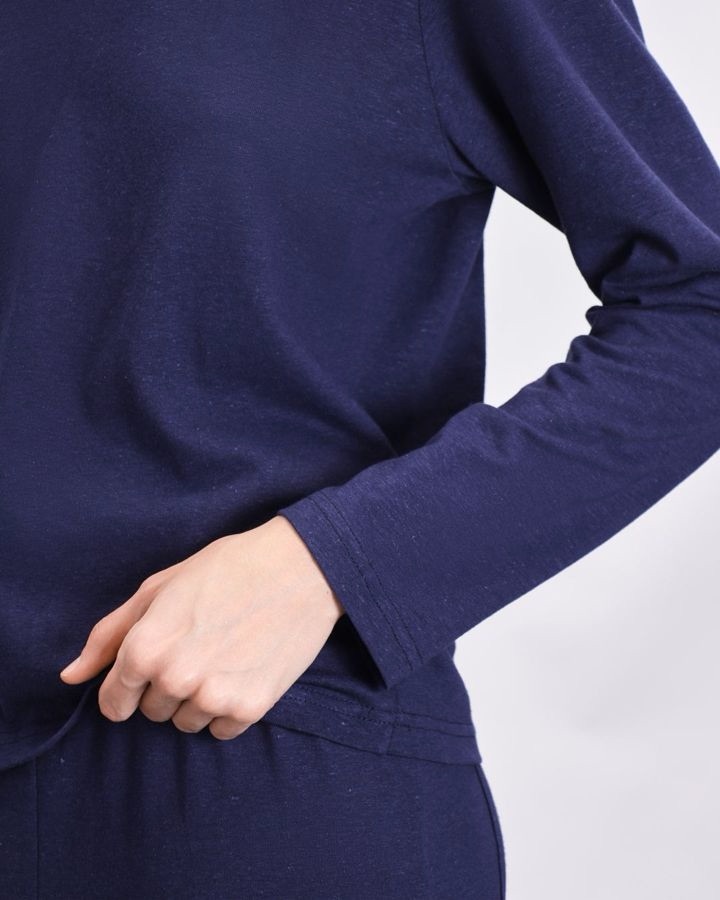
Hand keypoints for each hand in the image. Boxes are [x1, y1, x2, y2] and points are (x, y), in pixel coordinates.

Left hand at [58, 515, 344, 739]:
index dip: (127, 686)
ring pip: (186, 723)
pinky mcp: (250, 707)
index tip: (149, 670)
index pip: (113, 702)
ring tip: (223, 655)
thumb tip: (70, 677)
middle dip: (166, 685)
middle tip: (198, 646)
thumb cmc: (227, 569)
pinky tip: (243, 670)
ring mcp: (213, 697)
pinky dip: (229, 708)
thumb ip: (109, 635)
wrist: (300, 567)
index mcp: (145, 647)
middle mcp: (174, 678)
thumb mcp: (159, 588)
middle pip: (152, 712)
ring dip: (197, 699)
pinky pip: (221, 730)